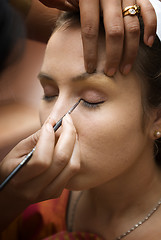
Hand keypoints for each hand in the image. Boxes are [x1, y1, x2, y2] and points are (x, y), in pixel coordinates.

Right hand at [0, 114, 79, 229]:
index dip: (48, 139)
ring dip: (75, 143)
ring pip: (72, 166)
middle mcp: (35, 189)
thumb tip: (53, 122)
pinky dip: (75, 153)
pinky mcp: (58, 192)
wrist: (12, 195)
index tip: (51, 124)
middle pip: (61, 160)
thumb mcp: (16, 152)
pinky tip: (70, 144)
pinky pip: (73, 170)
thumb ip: (35, 138)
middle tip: (68, 120)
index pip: (42, 160)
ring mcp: (49, 192)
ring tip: (70, 130)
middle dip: (68, 135)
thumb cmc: (12, 168)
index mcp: (19, 178)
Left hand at [39, 0, 156, 75]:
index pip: (90, 29)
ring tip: (125, 69)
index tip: (90, 69)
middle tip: (110, 73)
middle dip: (113, 56)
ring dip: (130, 51)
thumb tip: (61, 29)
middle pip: (114, 31)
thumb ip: (63, 7)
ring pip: (132, 26)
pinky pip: (147, 10)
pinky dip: (150, 27)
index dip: (90, 52)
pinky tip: (147, 44)